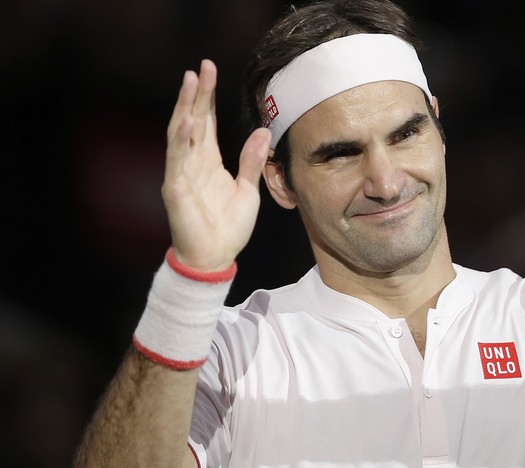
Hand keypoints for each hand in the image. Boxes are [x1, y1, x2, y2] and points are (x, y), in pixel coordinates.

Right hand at [163, 59, 270, 270]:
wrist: (216, 258)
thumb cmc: (229, 227)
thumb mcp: (248, 190)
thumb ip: (251, 161)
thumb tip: (262, 131)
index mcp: (208, 161)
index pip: (206, 121)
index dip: (207, 96)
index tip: (210, 70)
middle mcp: (192, 162)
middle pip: (192, 120)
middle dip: (196, 93)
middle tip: (202, 66)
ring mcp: (181, 174)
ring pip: (180, 133)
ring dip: (185, 107)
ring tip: (190, 82)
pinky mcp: (175, 189)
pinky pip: (178, 160)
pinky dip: (182, 139)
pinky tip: (188, 120)